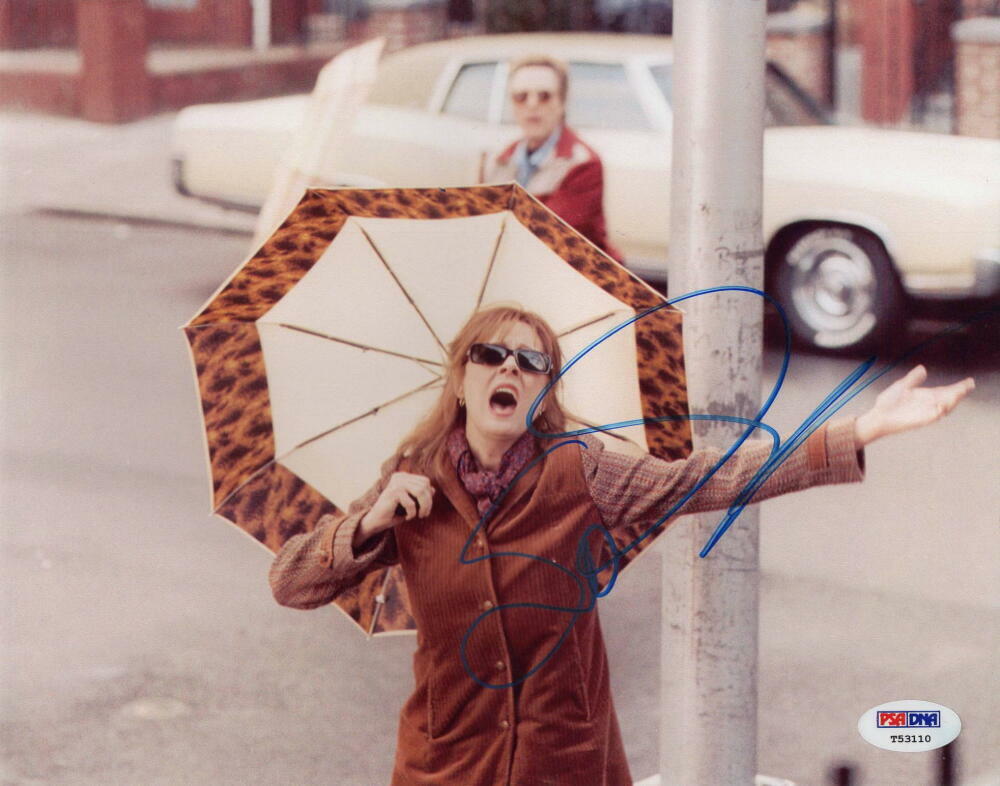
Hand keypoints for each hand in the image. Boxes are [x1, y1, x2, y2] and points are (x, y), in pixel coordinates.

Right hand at [357, 472, 434, 541]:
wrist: (376, 521)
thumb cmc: (394, 512)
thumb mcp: (410, 502)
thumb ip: (420, 495)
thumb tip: (434, 490)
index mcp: (403, 476)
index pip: (425, 481)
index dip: (429, 496)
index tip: (425, 508)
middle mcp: (400, 477)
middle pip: (424, 485)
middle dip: (428, 502)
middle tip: (423, 514)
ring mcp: (396, 483)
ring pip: (420, 492)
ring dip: (423, 507)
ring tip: (419, 516)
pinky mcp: (393, 492)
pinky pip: (411, 503)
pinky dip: (412, 513)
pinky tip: (407, 517)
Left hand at [854, 365, 973, 445]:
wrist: (878, 415)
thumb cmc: (888, 403)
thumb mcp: (902, 386)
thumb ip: (913, 378)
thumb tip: (923, 368)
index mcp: (925, 396)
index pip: (945, 390)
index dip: (957, 386)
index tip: (969, 381)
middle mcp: (928, 404)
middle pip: (948, 398)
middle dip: (959, 392)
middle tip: (968, 385)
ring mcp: (925, 413)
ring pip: (944, 407)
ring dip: (952, 400)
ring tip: (960, 392)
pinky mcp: (920, 420)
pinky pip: (933, 416)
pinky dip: (939, 411)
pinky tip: (943, 405)